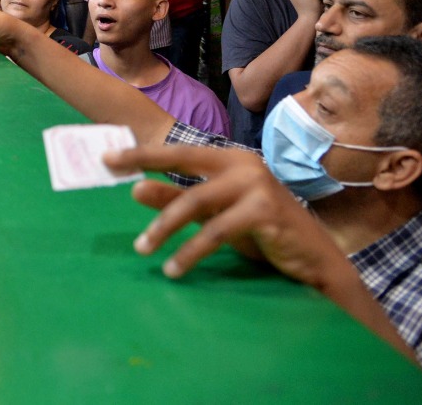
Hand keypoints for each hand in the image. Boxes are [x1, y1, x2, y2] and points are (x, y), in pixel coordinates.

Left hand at [101, 144, 339, 281]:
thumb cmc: (261, 232)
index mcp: (229, 158)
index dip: (143, 155)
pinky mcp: (265, 211)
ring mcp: (256, 185)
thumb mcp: (213, 215)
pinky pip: (215, 231)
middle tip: (119, 190)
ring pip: (195, 202)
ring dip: (164, 228)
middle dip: (146, 174)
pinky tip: (175, 269)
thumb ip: (177, 200)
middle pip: (182, 164)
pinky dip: (191, 251)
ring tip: (144, 249)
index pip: (178, 152)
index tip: (108, 158)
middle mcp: (243, 164)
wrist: (313, 259)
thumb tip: (135, 189)